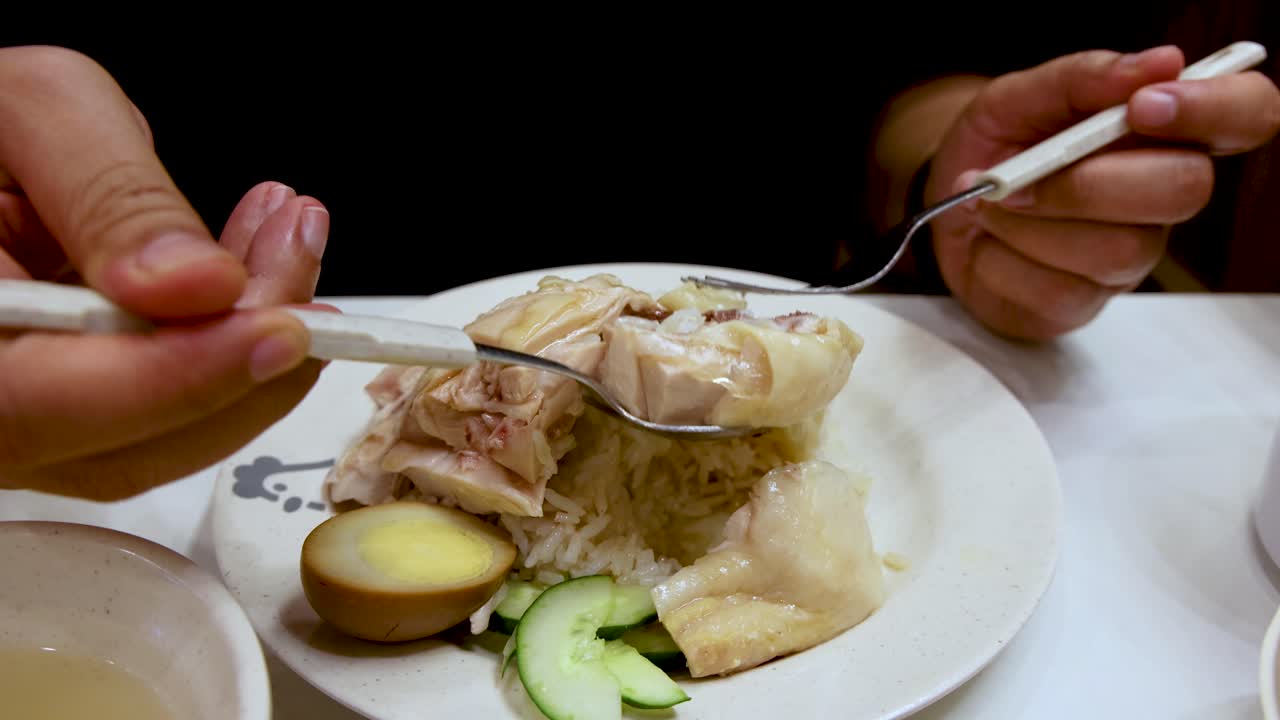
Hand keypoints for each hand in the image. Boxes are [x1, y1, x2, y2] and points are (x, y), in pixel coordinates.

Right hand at [0, 45, 330, 499]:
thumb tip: (202, 285)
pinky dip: (222, 346)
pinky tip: (251, 265)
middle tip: (298, 256)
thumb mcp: (29, 112)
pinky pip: (157, 408)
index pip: (45, 406)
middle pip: (125, 448)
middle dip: (244, 360)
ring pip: (156, 439)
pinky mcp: (68, 408)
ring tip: (287, 237)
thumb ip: (114, 199)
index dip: (182, 378)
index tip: (282, 329)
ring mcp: (24, 420)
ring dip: (248, 347)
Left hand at [926, 45, 1279, 339]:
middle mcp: (1159, 197)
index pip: (1245, 115)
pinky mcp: (1082, 303)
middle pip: (1184, 189)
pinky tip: (988, 246)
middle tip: (1014, 177)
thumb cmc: (995, 148)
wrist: (939, 206)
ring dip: (1030, 224)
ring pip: (1118, 249)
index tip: (1143, 107)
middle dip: (1087, 182)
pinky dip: (1003, 263)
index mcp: (1161, 132)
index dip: (1214, 110)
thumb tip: (1159, 63)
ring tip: (987, 205)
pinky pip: (1061, 292)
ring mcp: (1126, 257)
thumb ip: (1081, 78)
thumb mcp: (1018, 97)